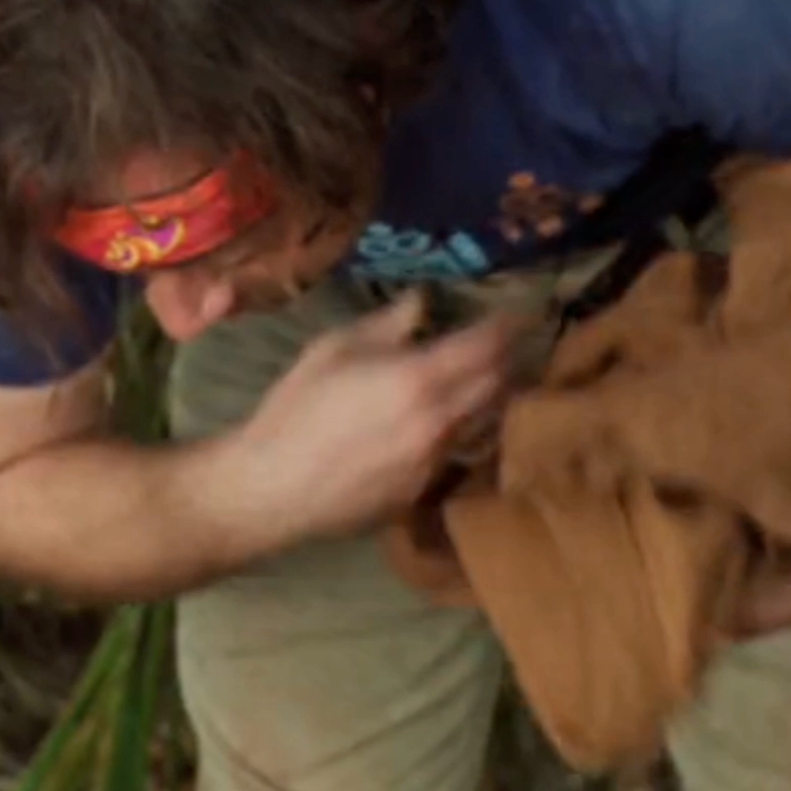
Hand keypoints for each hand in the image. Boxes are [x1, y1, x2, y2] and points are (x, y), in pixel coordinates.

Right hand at [221, 290, 518, 552]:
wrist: (274, 488)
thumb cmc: (297, 409)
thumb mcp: (335, 348)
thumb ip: (389, 323)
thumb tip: (424, 301)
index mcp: (419, 379)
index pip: (485, 346)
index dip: (506, 325)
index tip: (515, 311)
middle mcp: (442, 421)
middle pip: (498, 385)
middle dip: (507, 359)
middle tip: (507, 342)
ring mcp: (437, 461)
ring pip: (485, 421)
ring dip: (491, 396)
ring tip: (488, 377)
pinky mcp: (425, 489)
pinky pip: (459, 450)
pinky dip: (464, 429)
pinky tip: (447, 420)